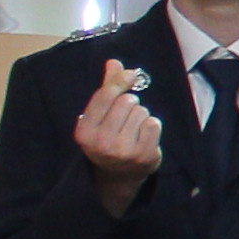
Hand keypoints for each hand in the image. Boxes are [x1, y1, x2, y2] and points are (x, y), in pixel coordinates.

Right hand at [74, 62, 164, 213]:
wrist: (118, 175)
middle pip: (127, 102)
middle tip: (126, 117)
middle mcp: (101, 142)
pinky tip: (144, 136)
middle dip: (130, 104)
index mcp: (84, 130)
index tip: (130, 74)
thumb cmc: (108, 138)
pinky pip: (153, 124)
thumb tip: (113, 62)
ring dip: (141, 116)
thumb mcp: (100, 116)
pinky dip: (152, 126)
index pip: (105, 96)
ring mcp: (122, 151)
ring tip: (133, 129)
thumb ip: (107, 88)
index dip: (119, 81)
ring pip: (141, 112)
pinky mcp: (143, 156)